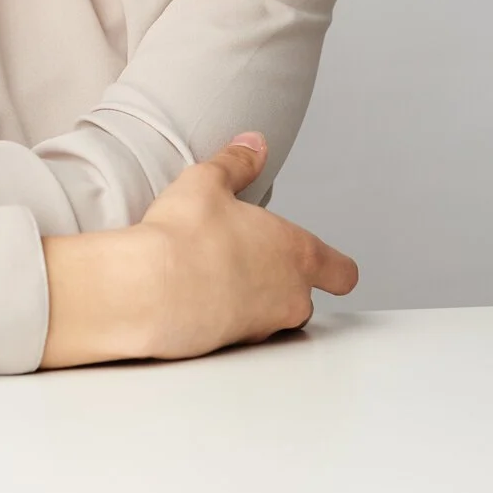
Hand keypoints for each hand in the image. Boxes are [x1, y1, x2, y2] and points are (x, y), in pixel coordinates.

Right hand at [132, 132, 359, 360]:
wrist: (150, 288)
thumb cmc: (185, 236)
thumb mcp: (208, 181)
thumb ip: (237, 162)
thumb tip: (253, 144)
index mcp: (297, 252)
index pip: (342, 272)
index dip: (335, 267)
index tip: (326, 263)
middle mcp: (290, 295)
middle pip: (304, 297)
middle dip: (281, 283)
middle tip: (246, 260)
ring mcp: (262, 326)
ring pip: (270, 318)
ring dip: (251, 303)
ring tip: (213, 278)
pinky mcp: (230, 347)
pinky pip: (235, 333)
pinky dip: (221, 319)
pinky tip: (192, 299)